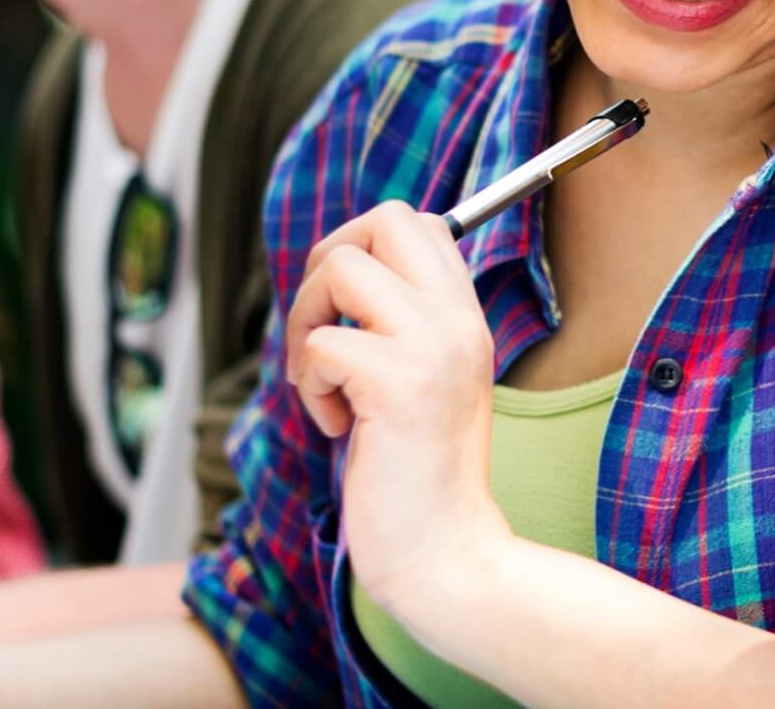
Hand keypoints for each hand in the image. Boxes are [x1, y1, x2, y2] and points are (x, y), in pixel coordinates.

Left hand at [287, 201, 507, 611]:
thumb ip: (402, 327)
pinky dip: (310, 387)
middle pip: (387, 219)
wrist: (447, 554)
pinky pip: (320, 344)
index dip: (365, 251)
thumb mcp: (425, 381)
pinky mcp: (397, 386)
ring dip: (307, 322)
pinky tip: (339, 427)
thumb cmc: (420, 477)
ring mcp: (432, 348)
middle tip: (325, 327)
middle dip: (327, 263)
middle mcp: (459, 321)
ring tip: (324, 380)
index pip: (421, 224)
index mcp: (467, 318)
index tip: (348, 312)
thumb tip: (336, 276)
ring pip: (340, 267)